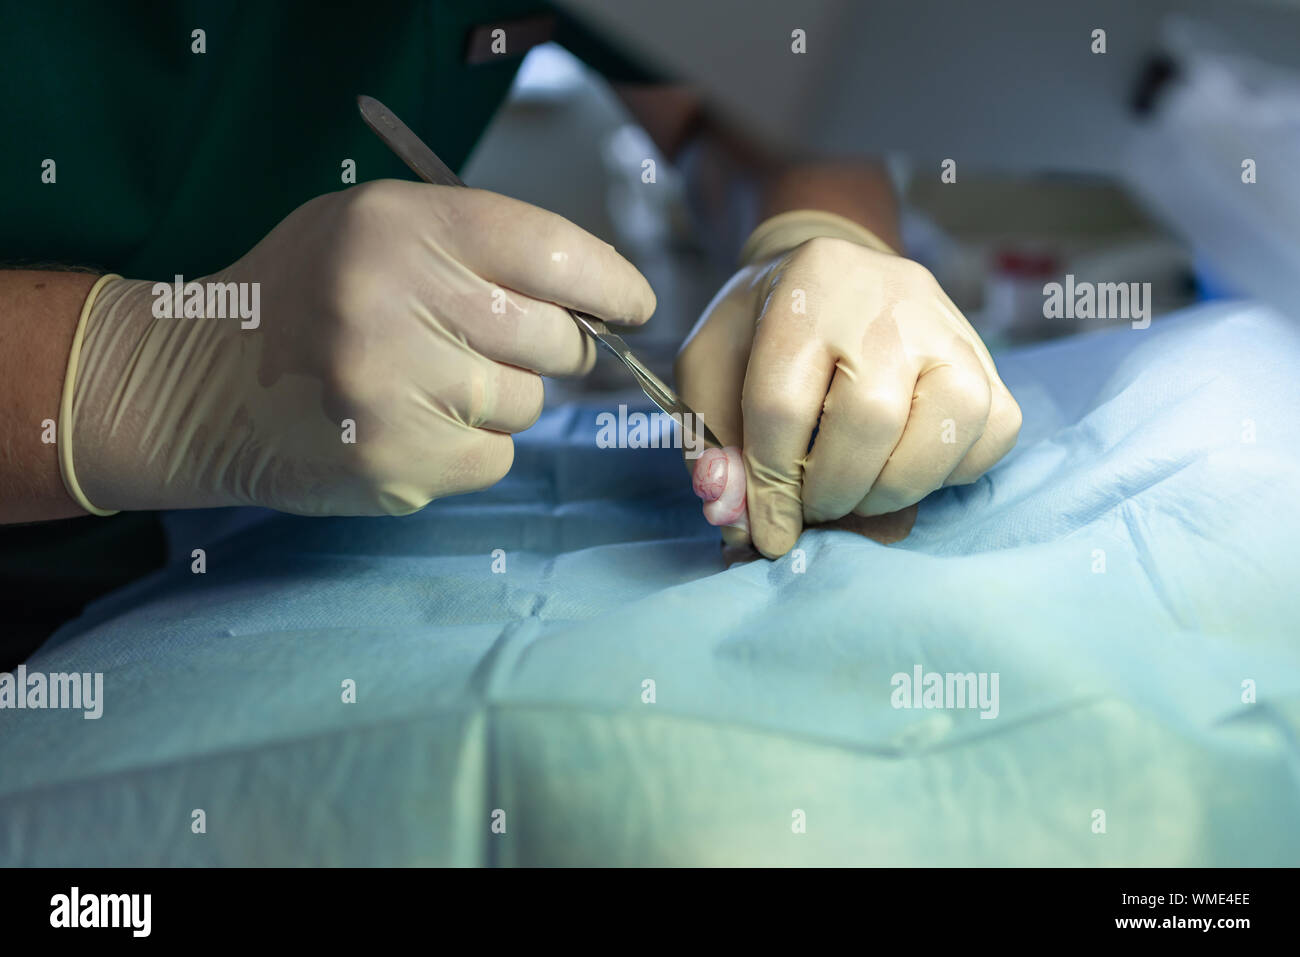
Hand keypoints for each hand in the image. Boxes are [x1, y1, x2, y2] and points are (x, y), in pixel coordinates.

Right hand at [63, 179, 654, 514]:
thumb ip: (480, 247)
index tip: (634, 306)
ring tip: (427, 383)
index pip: (555, 252)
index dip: (612, 284)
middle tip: (504, 345)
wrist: (203, 381)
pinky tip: (413, 425)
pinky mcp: (397, 462)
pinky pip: (494, 456)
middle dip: (554, 347)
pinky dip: (472, 446)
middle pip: (555, 339)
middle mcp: (401, 301)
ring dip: (500, 397)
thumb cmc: (308, 294)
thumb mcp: (380, 229)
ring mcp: (397, 389)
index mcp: (404, 227)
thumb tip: (595, 299)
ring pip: (527, 404)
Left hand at [675, 211, 1019, 557]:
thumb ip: (712, 439)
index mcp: (807, 287)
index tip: (768, 530)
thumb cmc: (765, 330)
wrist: (835, 281)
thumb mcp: (711, 365)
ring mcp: (950, 327)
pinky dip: (950, 473)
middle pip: (872, 417)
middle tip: (815, 509)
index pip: (782, 403)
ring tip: (859, 493)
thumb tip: (733, 513)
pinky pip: (993, 433)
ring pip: (948, 425)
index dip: (770, 485)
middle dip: (835, 489)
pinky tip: (905, 466)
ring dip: (896, 487)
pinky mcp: (987, 360)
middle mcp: (889, 298)